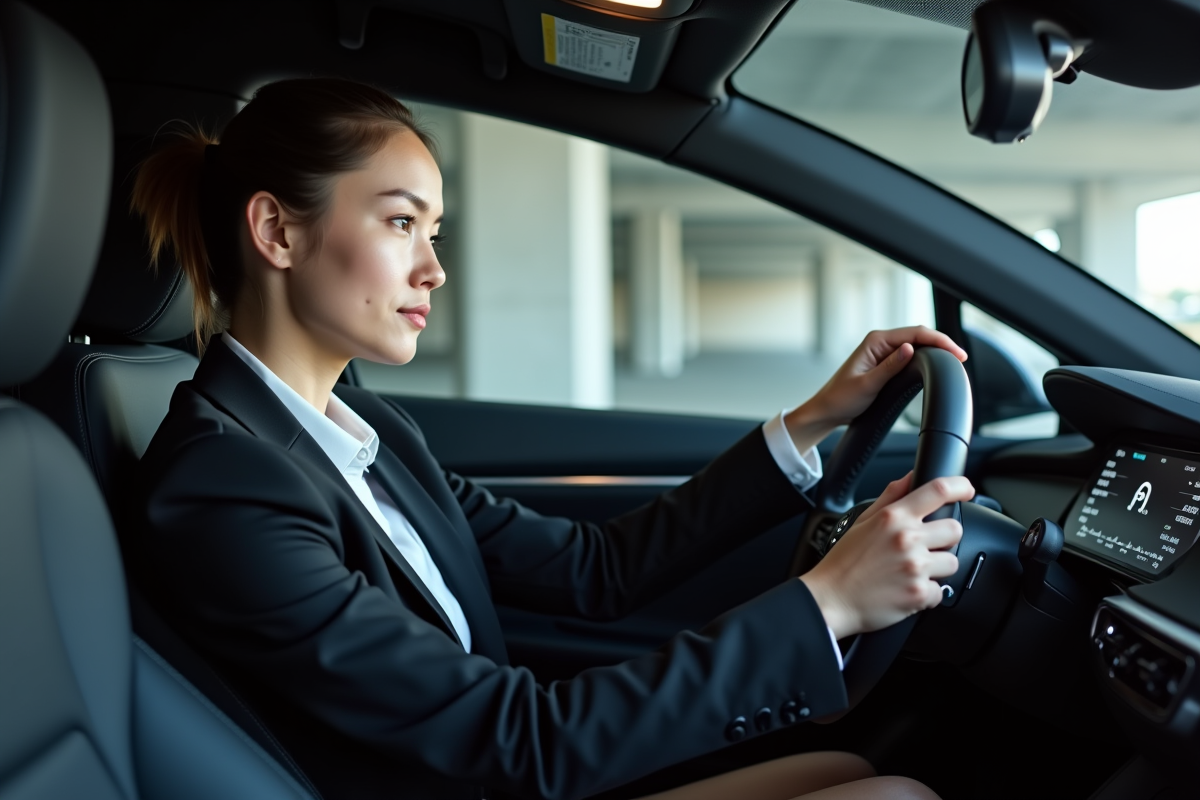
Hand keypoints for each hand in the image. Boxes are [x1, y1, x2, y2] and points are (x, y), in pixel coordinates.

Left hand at [783, 327, 967, 452]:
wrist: (827, 411)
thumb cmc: (841, 398)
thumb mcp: (867, 385)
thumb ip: (889, 367)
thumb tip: (911, 349)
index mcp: (876, 341)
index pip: (915, 333)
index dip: (939, 341)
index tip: (957, 353)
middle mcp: (880, 342)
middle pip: (920, 336)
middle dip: (942, 344)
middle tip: (961, 358)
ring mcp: (884, 352)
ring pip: (917, 345)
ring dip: (935, 351)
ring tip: (954, 361)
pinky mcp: (886, 363)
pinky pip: (911, 356)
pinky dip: (926, 359)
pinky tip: (936, 365)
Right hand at [799, 472, 973, 639]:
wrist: (831, 599)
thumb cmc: (844, 562)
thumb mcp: (862, 521)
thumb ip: (891, 496)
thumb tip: (910, 477)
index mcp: (894, 518)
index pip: (938, 490)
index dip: (960, 486)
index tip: (966, 490)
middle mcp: (907, 539)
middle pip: (954, 529)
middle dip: (943, 539)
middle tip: (922, 548)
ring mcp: (915, 567)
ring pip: (952, 562)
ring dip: (937, 569)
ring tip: (911, 572)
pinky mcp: (919, 593)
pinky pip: (940, 592)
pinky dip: (926, 595)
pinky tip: (905, 590)